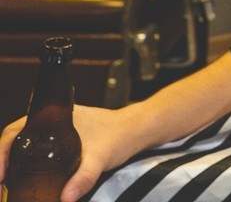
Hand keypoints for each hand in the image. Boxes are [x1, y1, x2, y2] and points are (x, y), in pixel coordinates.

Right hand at [1, 105, 144, 201]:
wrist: (137, 130)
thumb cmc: (119, 136)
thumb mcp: (100, 158)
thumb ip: (84, 178)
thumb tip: (65, 198)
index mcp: (51, 118)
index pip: (12, 133)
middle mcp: (49, 122)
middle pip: (12, 140)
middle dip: (2, 161)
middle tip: (0, 185)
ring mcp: (54, 130)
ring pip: (22, 144)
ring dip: (11, 163)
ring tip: (6, 184)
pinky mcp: (61, 140)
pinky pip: (34, 148)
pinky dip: (24, 162)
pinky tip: (23, 178)